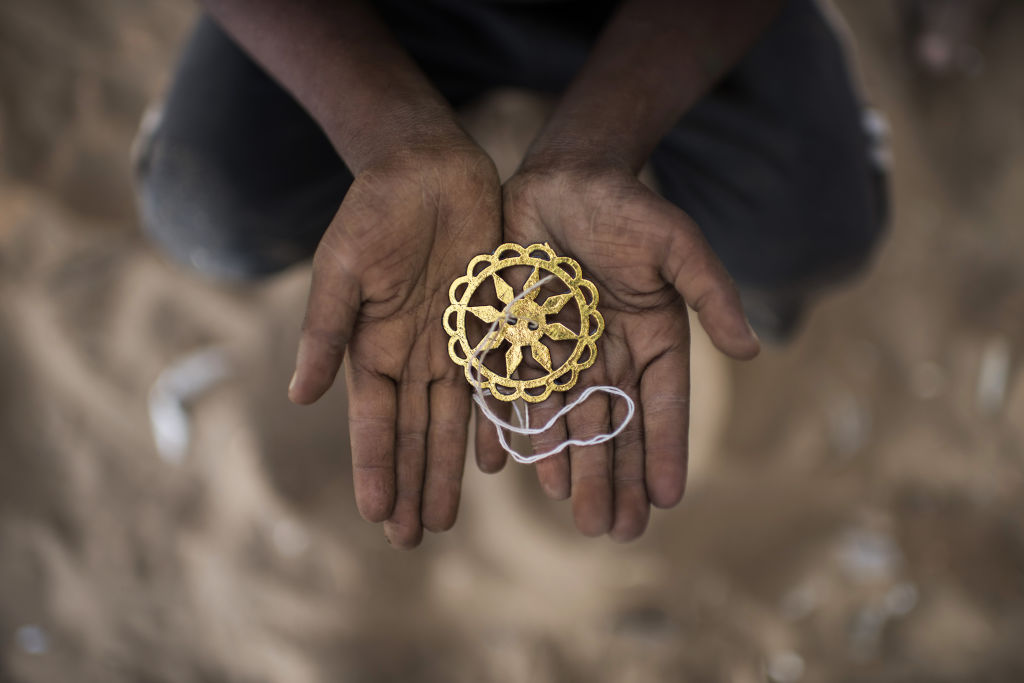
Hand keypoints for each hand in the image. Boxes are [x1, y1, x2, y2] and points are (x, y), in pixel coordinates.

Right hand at [288, 141, 500, 548]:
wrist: (428, 168)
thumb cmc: (374, 212)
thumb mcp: (341, 270)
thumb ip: (326, 332)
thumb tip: (299, 397)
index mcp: (369, 346)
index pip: (373, 421)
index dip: (377, 467)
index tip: (379, 515)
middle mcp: (411, 355)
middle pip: (413, 433)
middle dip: (412, 485)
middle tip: (414, 540)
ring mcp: (452, 344)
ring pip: (451, 420)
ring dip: (448, 469)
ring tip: (444, 517)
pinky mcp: (489, 325)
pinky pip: (494, 385)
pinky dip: (492, 424)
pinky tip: (495, 462)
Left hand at [492, 161, 759, 540]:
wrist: (563, 177)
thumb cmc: (627, 207)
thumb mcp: (678, 246)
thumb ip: (711, 295)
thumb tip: (751, 350)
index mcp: (654, 338)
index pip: (663, 406)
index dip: (665, 451)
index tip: (668, 498)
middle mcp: (611, 353)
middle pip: (615, 427)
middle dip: (617, 478)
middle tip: (617, 530)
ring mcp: (566, 350)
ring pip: (569, 421)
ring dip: (574, 468)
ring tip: (578, 513)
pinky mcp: (523, 338)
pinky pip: (520, 393)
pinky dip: (520, 429)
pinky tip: (521, 469)